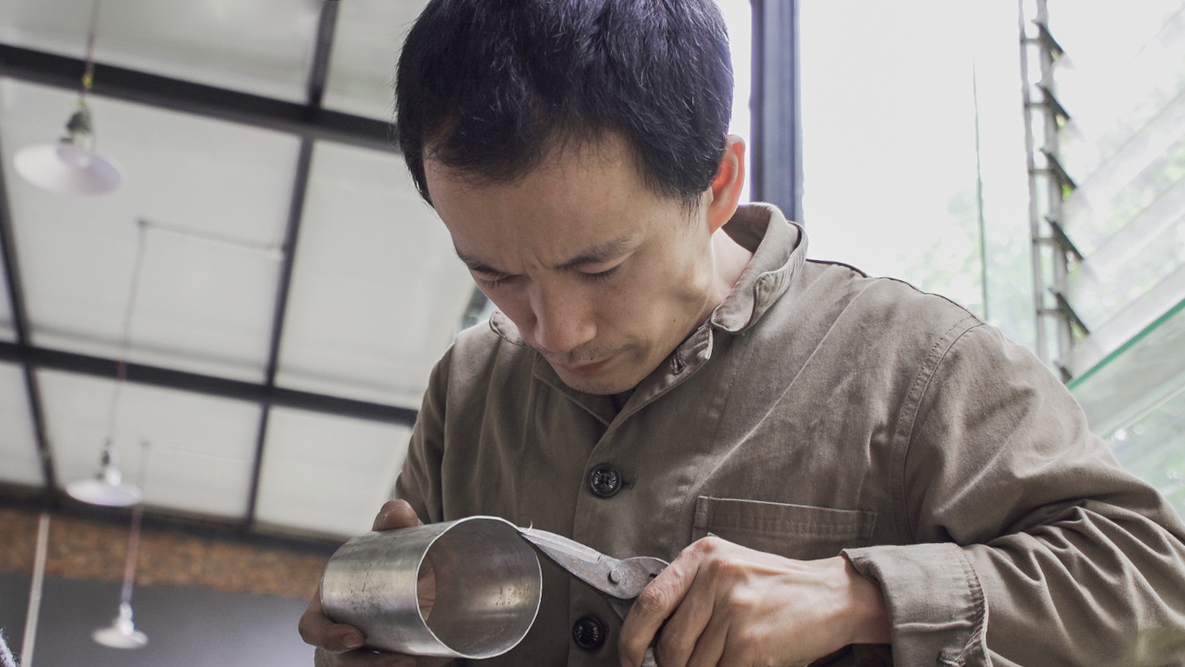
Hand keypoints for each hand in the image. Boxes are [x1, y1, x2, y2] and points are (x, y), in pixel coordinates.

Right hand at [298, 500, 448, 666]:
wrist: (417, 572)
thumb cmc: (389, 558)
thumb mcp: (388, 539)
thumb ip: (393, 520)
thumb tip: (397, 513)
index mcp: (329, 605)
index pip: (312, 629)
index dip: (327, 638)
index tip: (356, 637)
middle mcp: (343, 632)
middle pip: (346, 662)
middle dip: (372, 666)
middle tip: (404, 662)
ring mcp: (366, 650)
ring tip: (422, 665)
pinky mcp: (391, 656)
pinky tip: (440, 661)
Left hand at [618, 536, 889, 666]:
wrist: (831, 596)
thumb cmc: (774, 587)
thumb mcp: (726, 570)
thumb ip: (688, 593)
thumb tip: (647, 638)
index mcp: (702, 555)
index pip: (648, 602)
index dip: (631, 640)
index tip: (629, 659)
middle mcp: (715, 578)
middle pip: (669, 644)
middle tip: (680, 666)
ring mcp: (734, 612)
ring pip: (692, 666)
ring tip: (725, 656)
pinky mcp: (752, 644)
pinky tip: (741, 661)